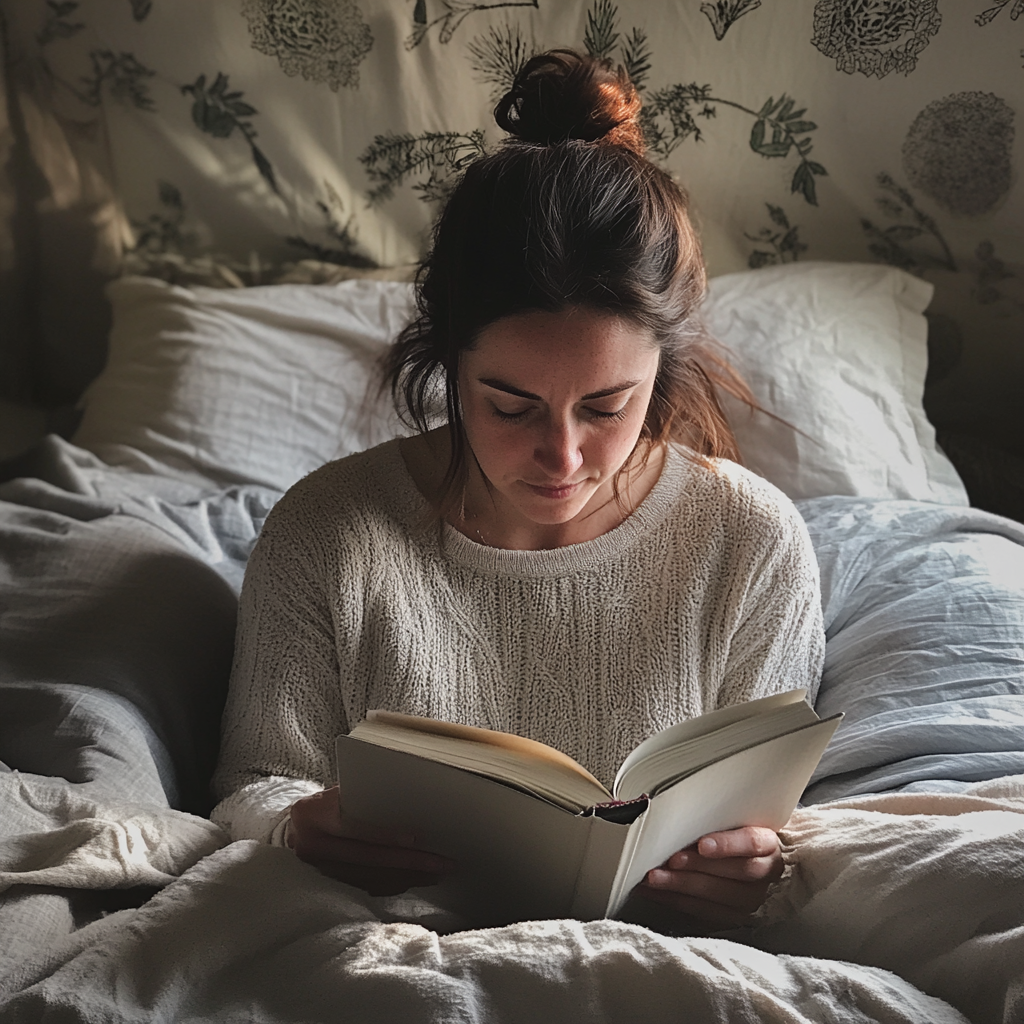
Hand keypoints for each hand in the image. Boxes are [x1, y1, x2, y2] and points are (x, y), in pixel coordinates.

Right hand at [288, 786, 453, 895]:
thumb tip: (410, 802)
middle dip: (408, 862)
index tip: (416, 840)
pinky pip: (365, 887)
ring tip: (435, 873)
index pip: (354, 827)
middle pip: (367, 858)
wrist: (294, 826)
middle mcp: (312, 845)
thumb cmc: (327, 801)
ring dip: (405, 877)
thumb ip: (363, 798)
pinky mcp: (329, 883)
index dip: (385, 835)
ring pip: (369, 877)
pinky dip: (392, 884)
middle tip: (440, 862)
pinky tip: (414, 880)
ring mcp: (318, 868)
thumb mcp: (339, 792)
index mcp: (314, 814)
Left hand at [634, 825, 782, 928]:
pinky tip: (656, 891)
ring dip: (682, 886)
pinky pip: (704, 911)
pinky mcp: (732, 915)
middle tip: (672, 860)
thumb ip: (713, 817)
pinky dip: (676, 900)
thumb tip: (678, 814)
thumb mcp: (728, 818)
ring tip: (656, 877)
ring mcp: (750, 898)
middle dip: (699, 866)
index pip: (752, 843)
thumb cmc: (730, 830)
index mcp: (767, 843)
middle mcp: (765, 872)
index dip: (728, 845)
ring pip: (719, 896)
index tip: (702, 844)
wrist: (739, 854)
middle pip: (736, 872)